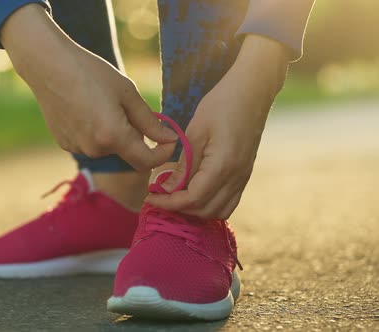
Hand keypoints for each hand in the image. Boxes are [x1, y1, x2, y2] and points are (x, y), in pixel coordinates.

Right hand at [0, 5, 176, 169]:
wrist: (48, 65)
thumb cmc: (90, 72)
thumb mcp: (126, 92)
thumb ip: (149, 120)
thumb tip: (169, 139)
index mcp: (112, 136)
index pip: (146, 162)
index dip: (162, 154)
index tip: (169, 141)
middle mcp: (94, 149)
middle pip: (126, 152)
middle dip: (133, 135)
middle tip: (125, 106)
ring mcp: (76, 148)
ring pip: (107, 148)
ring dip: (112, 133)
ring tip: (99, 103)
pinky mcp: (64, 143)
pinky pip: (89, 143)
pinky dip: (94, 132)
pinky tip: (83, 108)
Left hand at [146, 35, 288, 219]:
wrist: (253, 90)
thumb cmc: (222, 104)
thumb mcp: (196, 130)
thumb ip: (183, 164)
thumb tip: (167, 188)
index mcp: (223, 165)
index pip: (192, 199)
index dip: (168, 203)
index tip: (150, 197)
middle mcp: (237, 177)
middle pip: (205, 211)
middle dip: (180, 208)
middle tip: (160, 196)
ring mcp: (244, 177)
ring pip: (219, 211)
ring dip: (195, 210)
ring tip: (175, 195)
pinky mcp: (245, 174)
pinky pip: (228, 201)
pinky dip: (210, 204)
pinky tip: (193, 192)